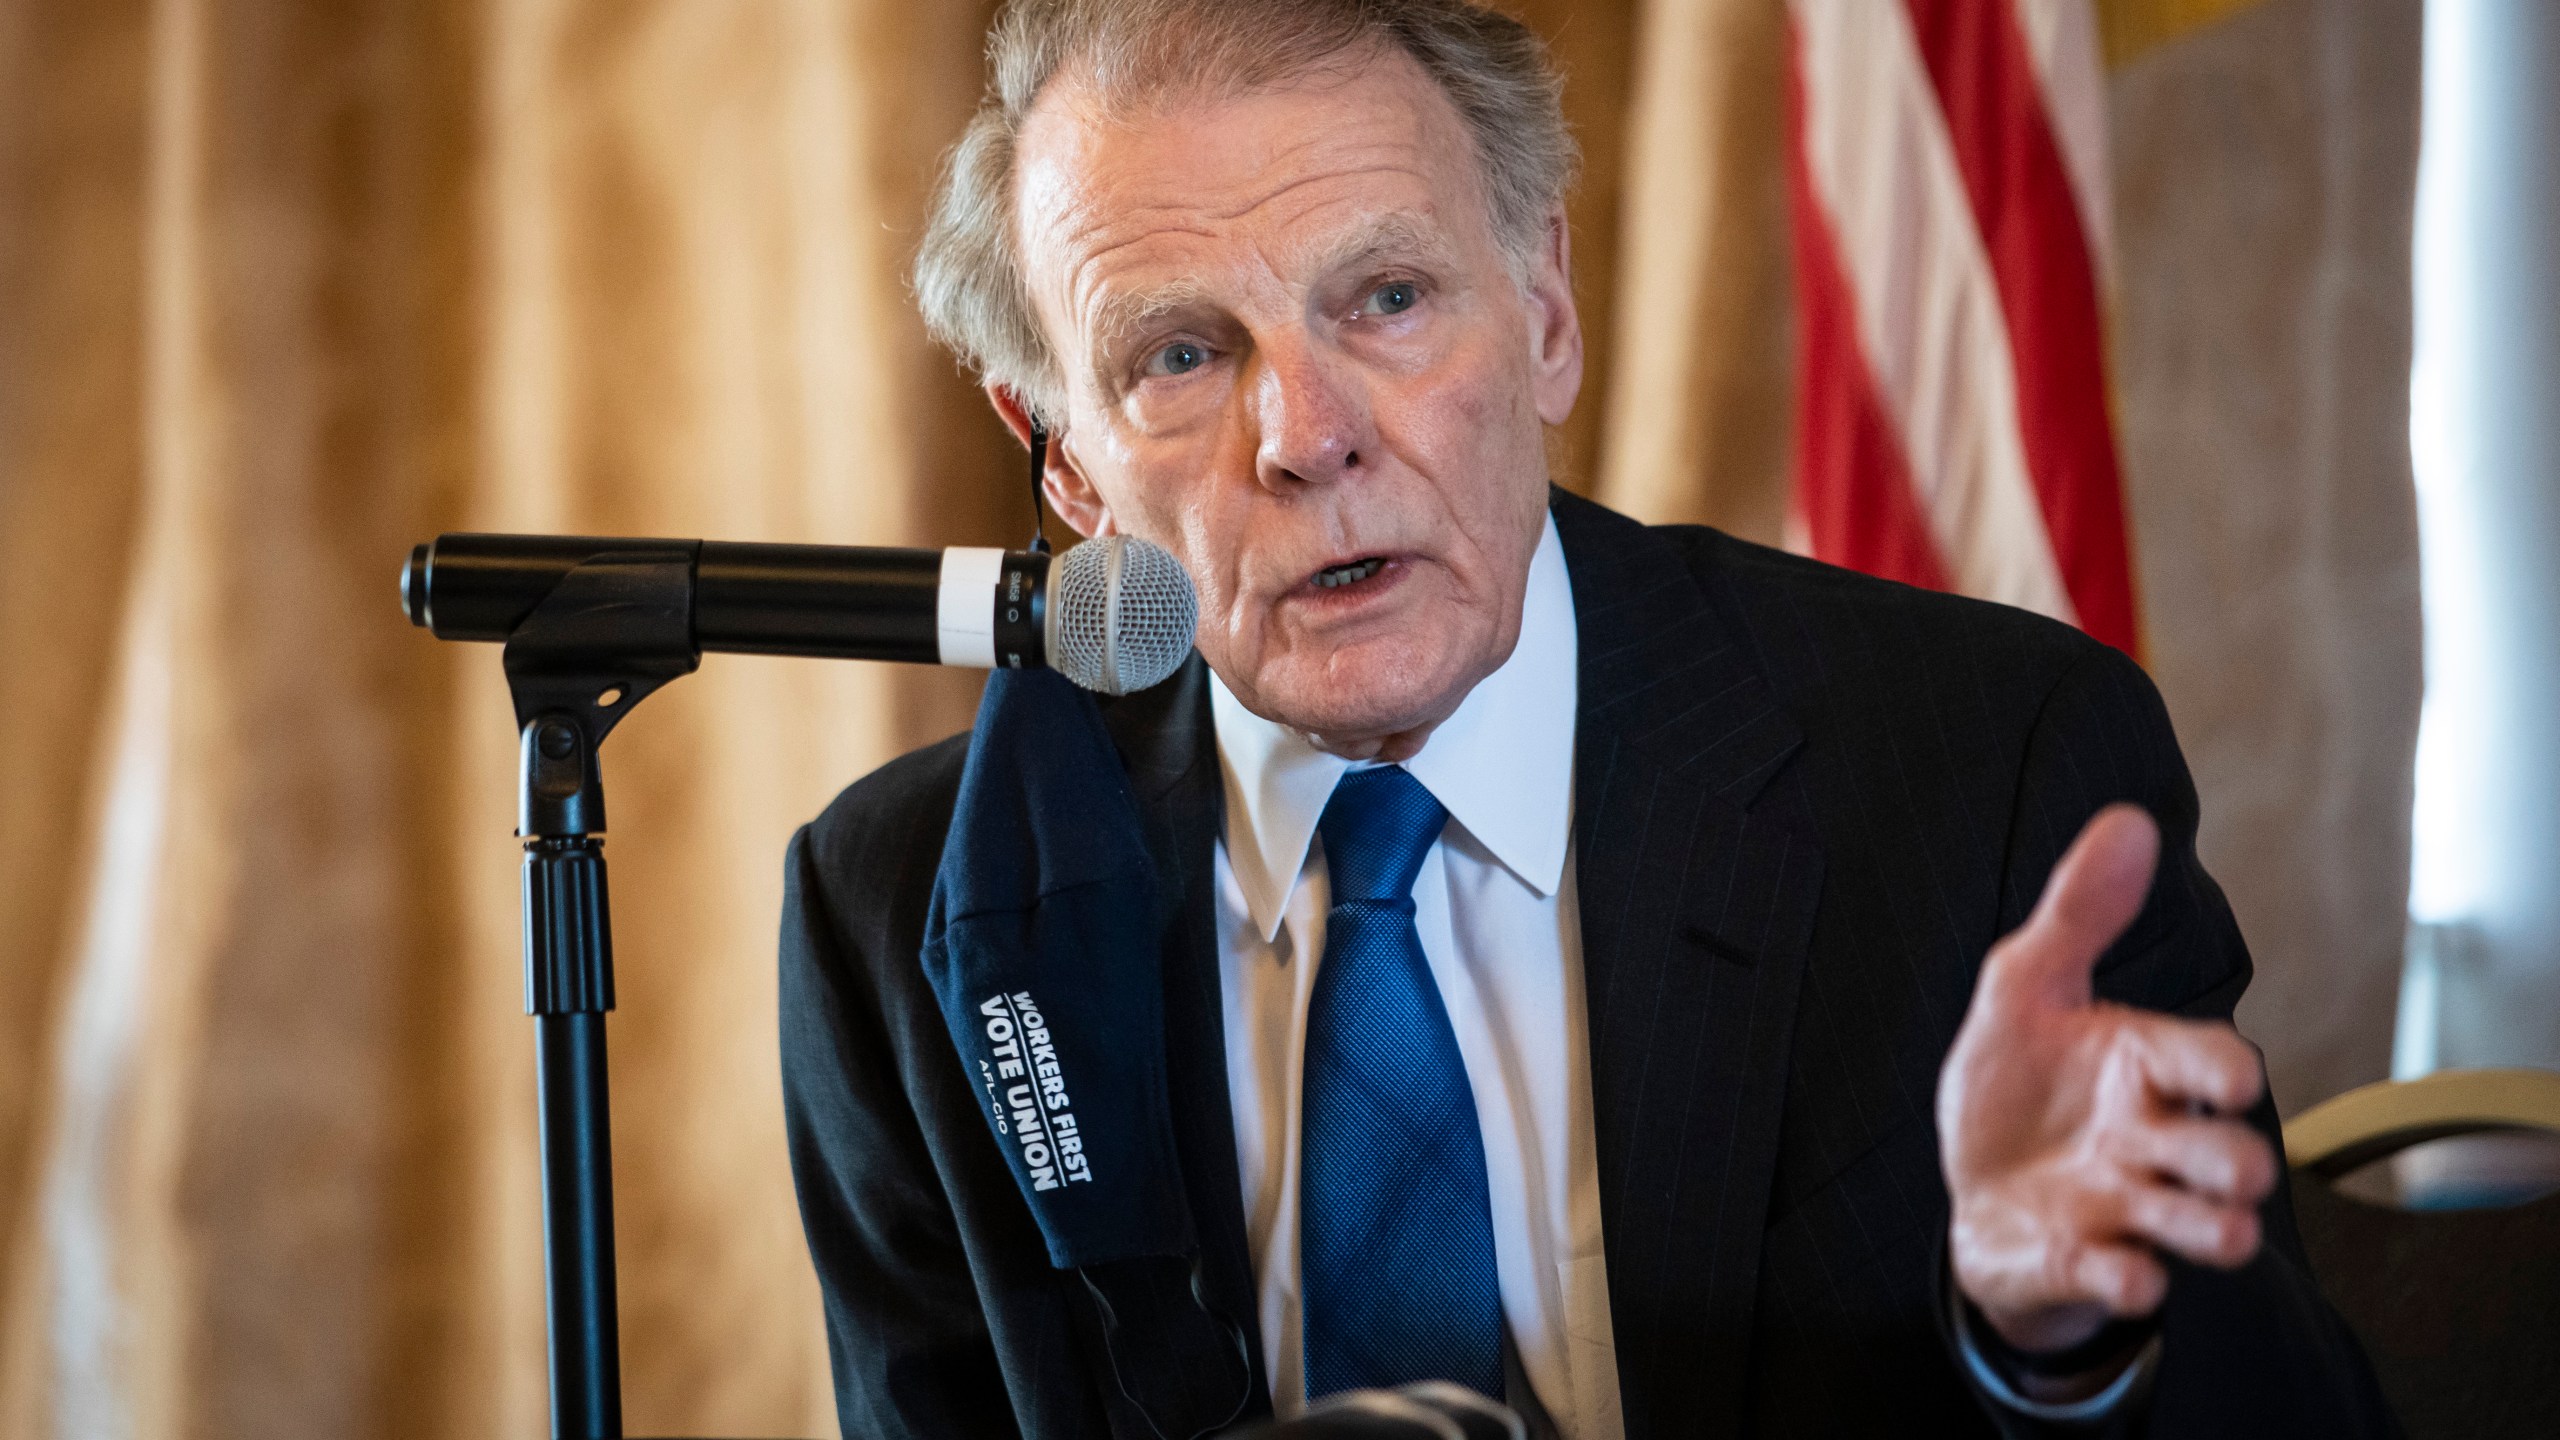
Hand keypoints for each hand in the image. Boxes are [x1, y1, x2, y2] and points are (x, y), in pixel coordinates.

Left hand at [1937, 805, 2276, 1354]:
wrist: (1974, 1187)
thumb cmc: (2018, 1083)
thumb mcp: (2024, 987)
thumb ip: (2077, 913)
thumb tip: (2128, 819)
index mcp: (2144, 1069)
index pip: (2210, 1064)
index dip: (2222, 1070)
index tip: (2227, 1076)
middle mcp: (2152, 1143)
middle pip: (2229, 1156)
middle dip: (2236, 1161)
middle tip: (2231, 1163)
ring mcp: (2126, 1208)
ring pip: (2205, 1229)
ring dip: (2214, 1229)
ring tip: (2222, 1227)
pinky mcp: (2088, 1263)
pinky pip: (2127, 1282)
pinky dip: (2130, 1279)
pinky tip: (2124, 1269)